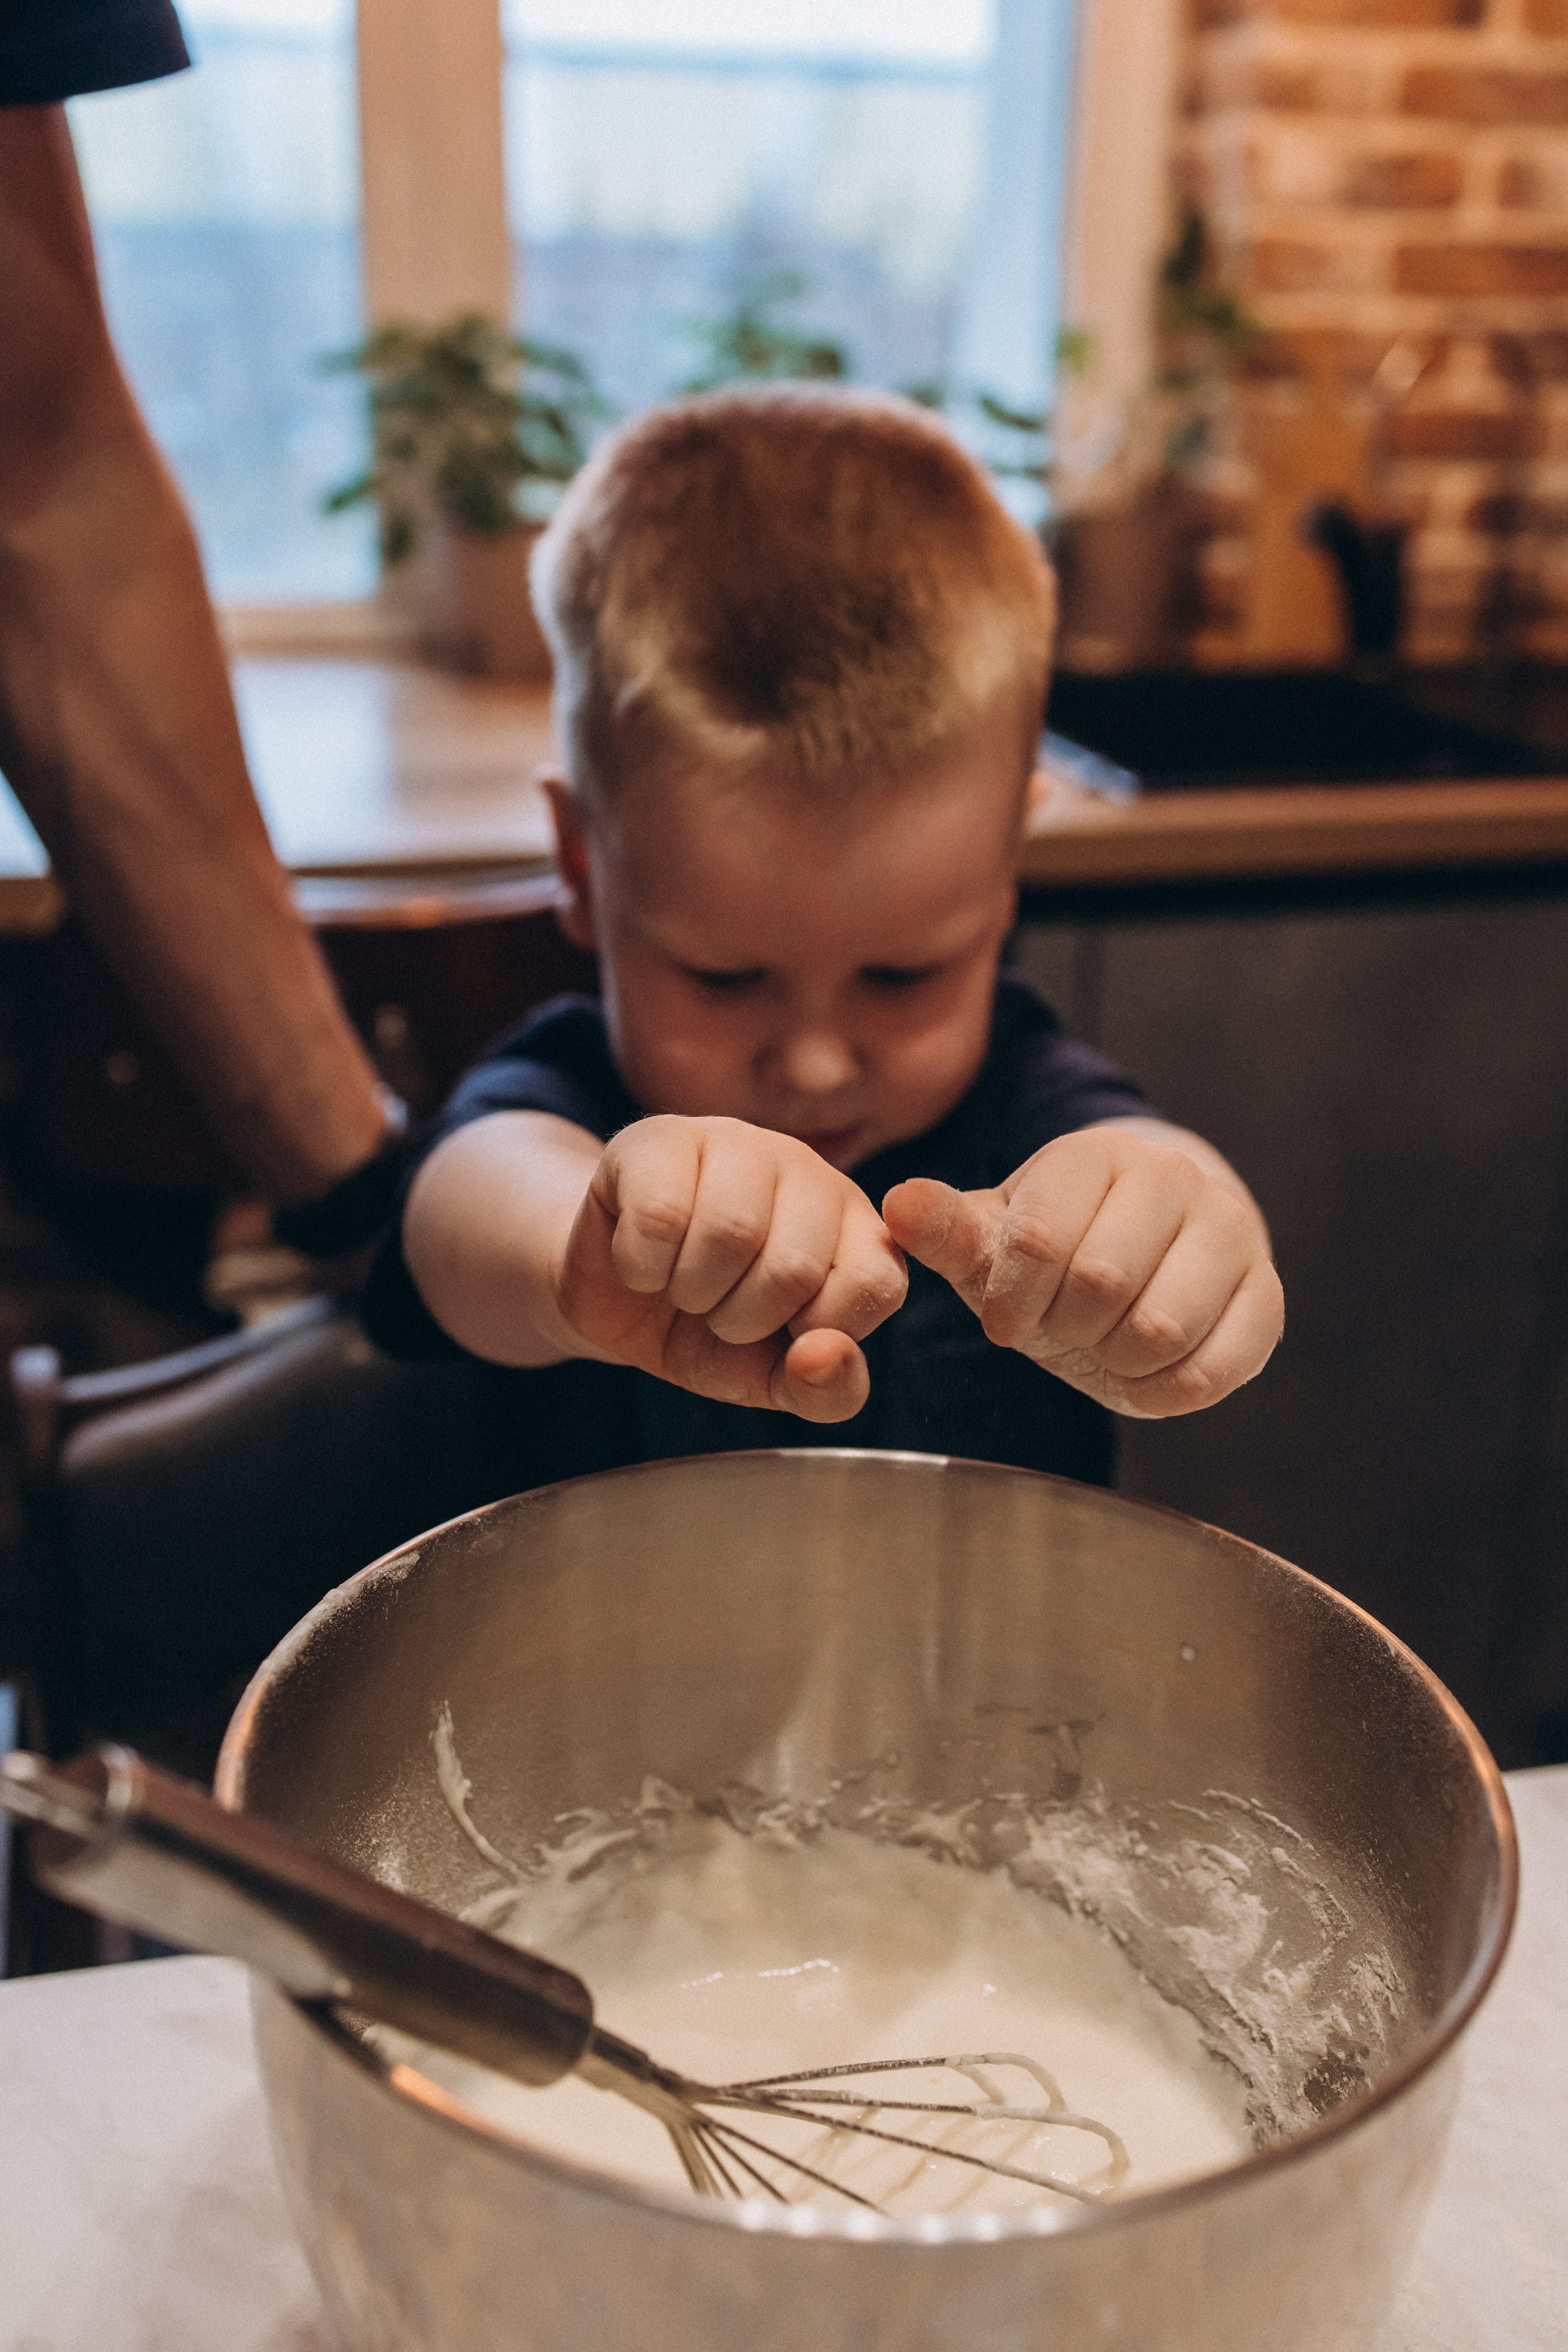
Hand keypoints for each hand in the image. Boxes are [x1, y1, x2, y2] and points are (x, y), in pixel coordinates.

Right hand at [555, 1116, 907, 1420]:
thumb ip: (824, 1390)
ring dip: (691, 1289)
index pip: (877, 1283)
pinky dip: (642, 1264)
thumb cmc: (706, 1330)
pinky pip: (660, 1213)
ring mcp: (734, 1141)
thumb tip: (826, 1356)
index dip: (818, 1331)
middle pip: (795, 1265)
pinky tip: (642, 1258)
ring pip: (729, 1230)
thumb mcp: (770, 1377)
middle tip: (718, 1308)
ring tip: (682, 1281)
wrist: (611, 1299)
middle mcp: (807, 1169)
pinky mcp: (657, 1138)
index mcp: (856, 1226)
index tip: (786, 1327)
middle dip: (742, 1318)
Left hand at [882, 1125, 1282, 1416]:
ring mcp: (1229, 1233)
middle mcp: (1174, 1179)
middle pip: (1100, 1284)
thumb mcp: (994, 1239)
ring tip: (1104, 1342)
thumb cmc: (1060, 1250)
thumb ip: (944, 1228)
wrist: (1149, 1255)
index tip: (1007, 1318)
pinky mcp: (1264, 1296)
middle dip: (1065, 1328)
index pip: (1041, 1240)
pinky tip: (1143, 1370)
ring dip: (1113, 1360)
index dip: (1013, 1301)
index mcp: (1096, 1155)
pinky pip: (1210, 1371)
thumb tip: (899, 1203)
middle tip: (1063, 1328)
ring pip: (1158, 1328)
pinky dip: (1162, 1391)